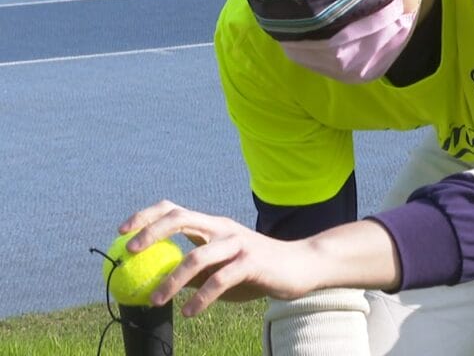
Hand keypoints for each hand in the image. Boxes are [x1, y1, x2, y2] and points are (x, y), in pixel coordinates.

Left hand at [119, 200, 317, 316]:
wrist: (302, 267)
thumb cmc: (258, 270)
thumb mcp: (221, 269)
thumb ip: (194, 272)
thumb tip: (158, 284)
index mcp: (213, 226)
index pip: (174, 210)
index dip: (146, 217)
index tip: (122, 233)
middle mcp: (223, 228)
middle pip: (181, 218)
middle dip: (151, 232)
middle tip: (131, 253)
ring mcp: (238, 243)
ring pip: (197, 255)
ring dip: (171, 279)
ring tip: (155, 300)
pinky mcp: (252, 262)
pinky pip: (220, 279)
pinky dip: (201, 297)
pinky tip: (189, 312)